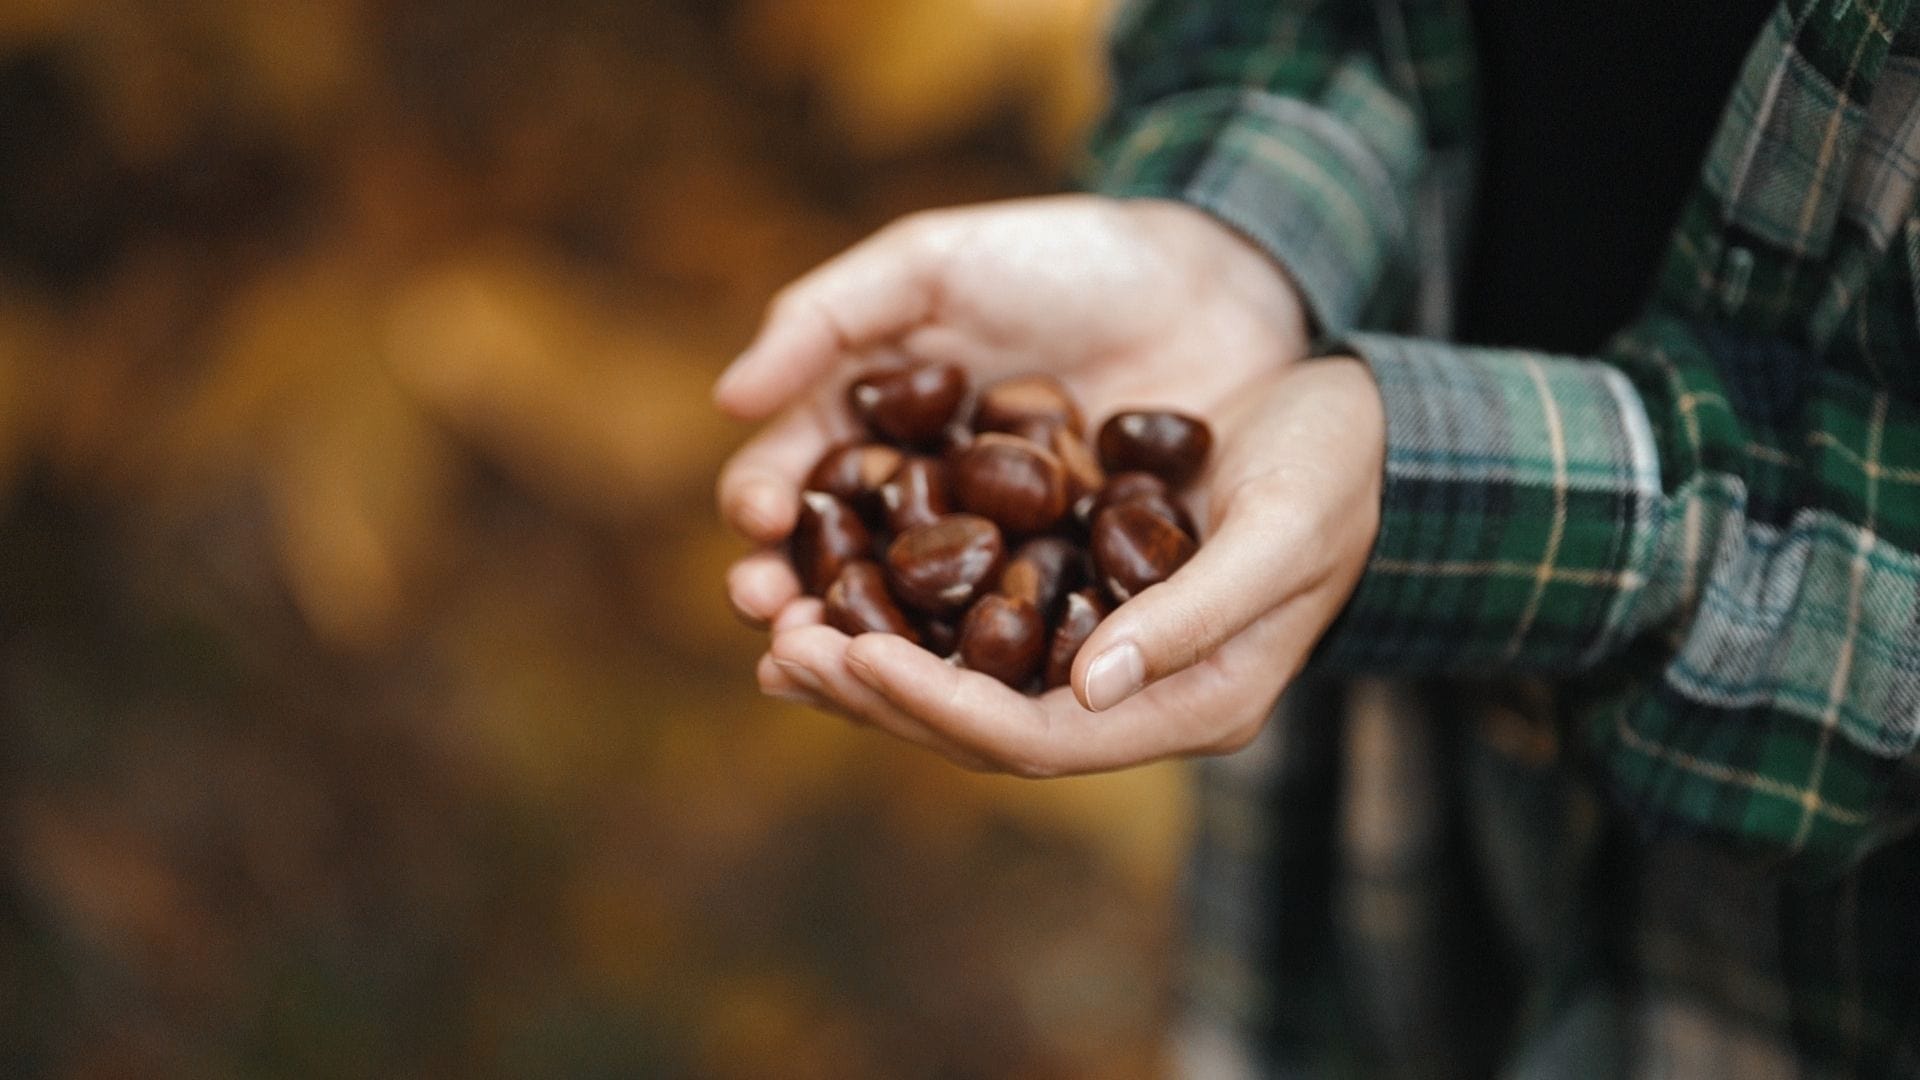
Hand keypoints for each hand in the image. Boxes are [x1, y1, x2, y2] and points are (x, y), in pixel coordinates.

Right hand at [716, 194, 1310, 627]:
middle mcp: (918, 508)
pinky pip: (1015, 642)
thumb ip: (826, 318)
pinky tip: (962, 689)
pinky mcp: (1068, 598)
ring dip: (873, 658)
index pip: (791, 483)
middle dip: (796, 606)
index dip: (762, 508)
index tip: (758, 521)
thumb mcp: (932, 265)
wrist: (1212, 285)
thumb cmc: (1060, 261)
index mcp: (869, 431)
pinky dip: (981, 670)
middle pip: (838, 573)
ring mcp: (994, 560)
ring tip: (849, 671)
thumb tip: (728, 400)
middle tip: (780, 628)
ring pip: (916, 625)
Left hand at [759, 357, 1385, 775]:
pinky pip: (973, 624)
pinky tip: (834, 583)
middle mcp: (1133, 696)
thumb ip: (1194, 615)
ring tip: (779, 626)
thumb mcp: (1282, 531)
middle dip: (879, 695)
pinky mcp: (1078, 596)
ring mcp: (1103, 653)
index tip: (854, 663)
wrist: (1364, 430)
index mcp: (1190, 703)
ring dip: (872, 663)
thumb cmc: (1339, 475)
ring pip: (965, 682)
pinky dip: (903, 612)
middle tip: (782, 647)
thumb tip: (1090, 685)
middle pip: (983, 726)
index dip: (941, 710)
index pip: (1040, 737)